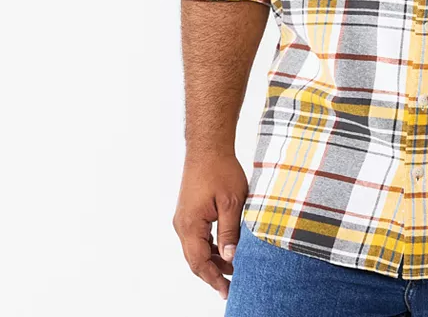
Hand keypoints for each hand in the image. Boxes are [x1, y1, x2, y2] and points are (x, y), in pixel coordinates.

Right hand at [172, 151, 247, 300]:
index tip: (226, 291)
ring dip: (213, 259)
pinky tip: (226, 249)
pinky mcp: (190, 211)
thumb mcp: (232, 202)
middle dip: (213, 273)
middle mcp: (182, 225)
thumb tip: (230, 258)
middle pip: (196, 258)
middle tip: (231, 285)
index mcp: (190, 225)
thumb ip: (230, 232)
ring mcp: (184, 218)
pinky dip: (211, 245)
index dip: (214, 279)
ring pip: (197, 248)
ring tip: (233, 268)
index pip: (200, 262)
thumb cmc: (220, 170)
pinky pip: (198, 236)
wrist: (208, 148)